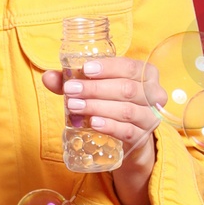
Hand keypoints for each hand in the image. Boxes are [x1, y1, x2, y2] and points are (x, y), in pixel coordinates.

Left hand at [41, 55, 161, 204]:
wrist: (128, 137)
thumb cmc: (112, 103)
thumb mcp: (95, 89)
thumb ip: (73, 82)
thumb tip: (48, 77)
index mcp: (146, 74)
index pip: (129, 67)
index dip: (108, 67)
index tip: (85, 69)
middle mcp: (154, 94)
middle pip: (126, 89)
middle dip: (95, 89)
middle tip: (71, 91)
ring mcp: (150, 117)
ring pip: (126, 110)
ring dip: (98, 107)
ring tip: (75, 107)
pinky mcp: (144, 138)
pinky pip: (128, 131)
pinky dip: (109, 126)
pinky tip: (93, 123)